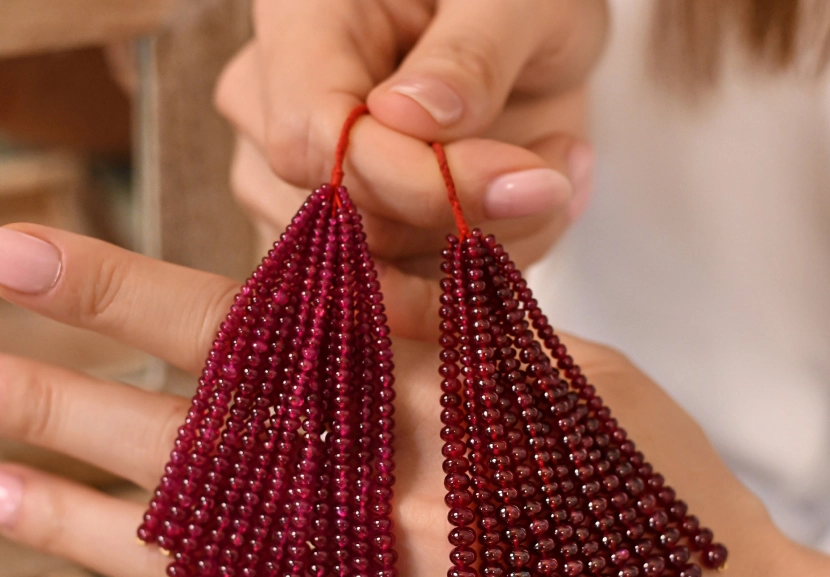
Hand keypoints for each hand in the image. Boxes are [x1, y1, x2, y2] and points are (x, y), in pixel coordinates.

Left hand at [0, 223, 829, 576]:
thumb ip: (477, 344)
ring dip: (86, 526)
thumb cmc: (691, 535)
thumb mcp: (598, 402)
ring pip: (222, 570)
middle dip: (68, 400)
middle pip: (224, 447)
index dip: (137, 293)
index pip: (280, 334)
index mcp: (485, 412)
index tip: (24, 257)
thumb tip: (357, 279)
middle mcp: (443, 514)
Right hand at [217, 0, 605, 272]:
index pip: (317, 140)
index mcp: (300, 24)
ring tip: (551, 174)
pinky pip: (406, 295)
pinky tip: (529, 207)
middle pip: (345, 222)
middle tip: (555, 175)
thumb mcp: (519, 0)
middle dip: (467, 218)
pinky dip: (481, 270)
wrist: (523, 30)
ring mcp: (298, 181)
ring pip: (380, 271)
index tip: (524, 183)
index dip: (415, 182)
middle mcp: (273, 107)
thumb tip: (407, 117)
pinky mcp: (341, 241)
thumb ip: (470, 55)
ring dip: (487, 245)